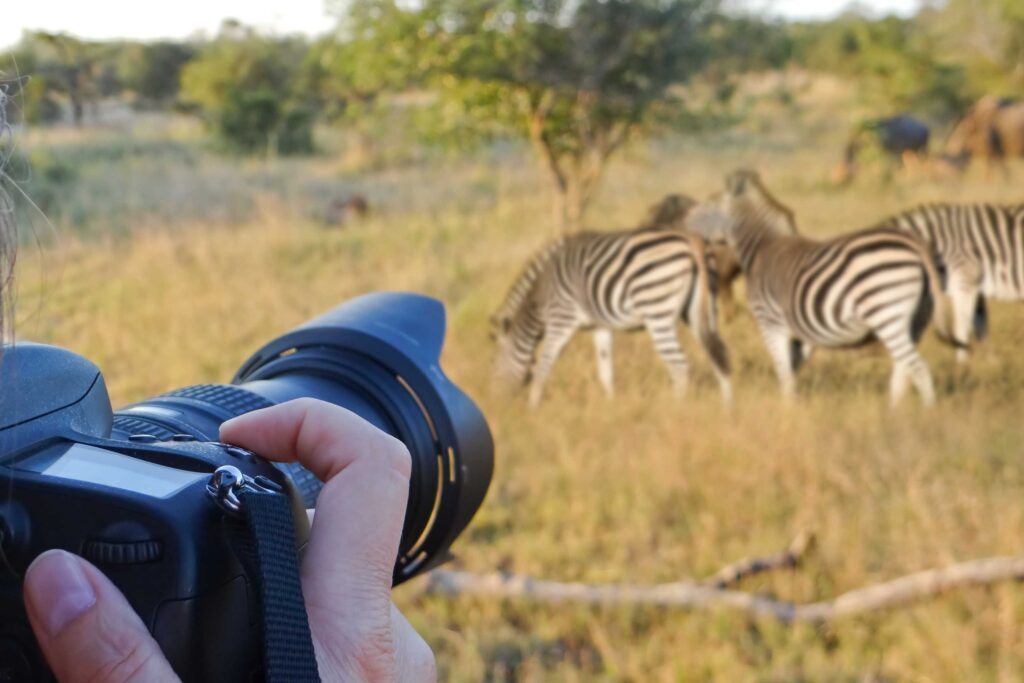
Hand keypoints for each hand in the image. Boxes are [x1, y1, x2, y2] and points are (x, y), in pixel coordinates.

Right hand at [23, 398, 436, 681]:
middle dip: (264, 520)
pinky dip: (290, 627)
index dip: (308, 420)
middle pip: (340, 529)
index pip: (373, 467)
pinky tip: (241, 662)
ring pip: (334, 590)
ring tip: (203, 613)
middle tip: (194, 532)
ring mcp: (391, 673)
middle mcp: (389, 644)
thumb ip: (119, 667)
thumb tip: (60, 578)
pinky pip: (338, 635)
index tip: (238, 432)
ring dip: (272, 585)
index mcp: (352, 635)